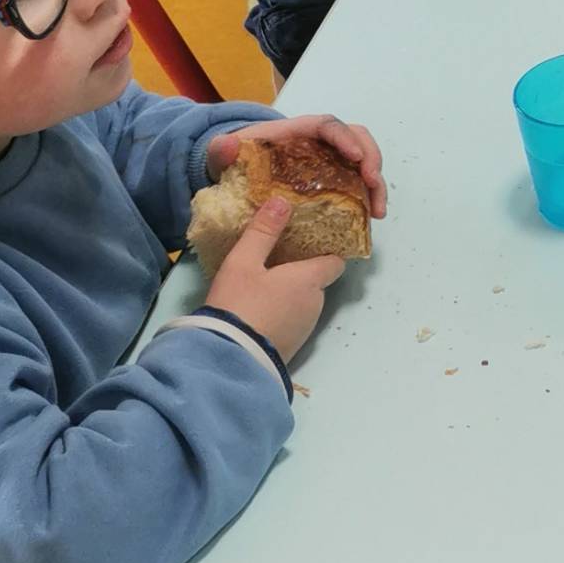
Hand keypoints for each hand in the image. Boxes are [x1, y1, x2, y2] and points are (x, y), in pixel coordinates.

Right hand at [205, 196, 344, 364]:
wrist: (227, 361)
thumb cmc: (239, 304)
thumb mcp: (243, 262)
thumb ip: (263, 231)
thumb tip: (283, 201)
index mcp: (309, 281)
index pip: (335, 262)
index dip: (327, 251)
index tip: (313, 241)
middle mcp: (314, 305)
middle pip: (317, 282)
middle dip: (302, 271)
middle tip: (278, 259)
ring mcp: (304, 330)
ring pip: (304, 303)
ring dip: (290, 293)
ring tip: (264, 283)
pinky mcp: (291, 348)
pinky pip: (293, 321)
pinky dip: (283, 312)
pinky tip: (259, 309)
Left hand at [207, 114, 387, 219]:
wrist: (237, 173)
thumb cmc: (235, 160)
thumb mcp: (223, 154)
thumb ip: (221, 149)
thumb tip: (227, 145)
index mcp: (297, 131)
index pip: (327, 125)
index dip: (344, 137)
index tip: (354, 157)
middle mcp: (319, 141)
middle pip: (356, 137)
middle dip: (370, 158)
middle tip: (373, 185)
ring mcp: (329, 160)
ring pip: (363, 159)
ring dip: (375, 182)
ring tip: (377, 211)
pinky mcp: (332, 180)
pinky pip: (357, 181)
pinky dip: (368, 196)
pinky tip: (370, 218)